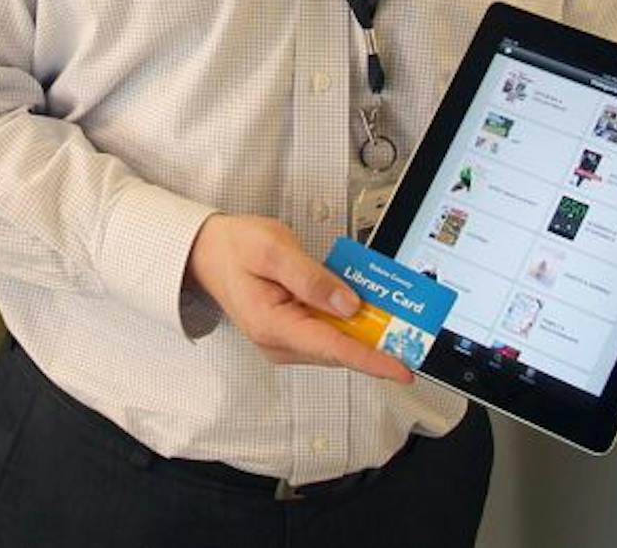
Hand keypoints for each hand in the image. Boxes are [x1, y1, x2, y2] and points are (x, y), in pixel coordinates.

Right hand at [185, 214, 413, 381]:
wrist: (206, 252)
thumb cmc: (234, 247)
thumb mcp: (274, 249)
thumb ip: (313, 277)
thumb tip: (350, 304)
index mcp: (272, 325)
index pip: (333, 349)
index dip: (373, 360)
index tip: (403, 369)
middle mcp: (278, 344)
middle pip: (339, 350)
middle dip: (376, 341)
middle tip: (409, 326)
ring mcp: (283, 343)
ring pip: (336, 344)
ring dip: (363, 331)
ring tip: (388, 311)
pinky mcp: (289, 335)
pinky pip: (327, 335)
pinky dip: (347, 324)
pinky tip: (359, 307)